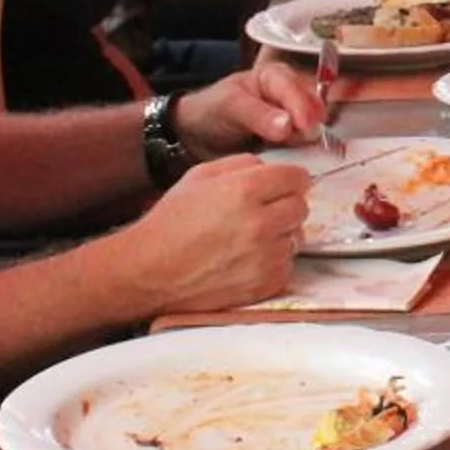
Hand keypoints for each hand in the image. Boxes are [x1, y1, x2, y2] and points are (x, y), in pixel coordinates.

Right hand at [119, 154, 311, 314]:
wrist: (148, 272)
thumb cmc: (171, 221)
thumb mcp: (200, 176)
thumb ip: (241, 165)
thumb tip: (271, 169)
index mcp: (245, 190)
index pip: (297, 178)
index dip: (290, 179)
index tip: (283, 185)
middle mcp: (260, 223)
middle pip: (301, 207)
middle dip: (286, 205)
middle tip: (263, 211)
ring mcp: (264, 257)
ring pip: (296, 236)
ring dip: (280, 234)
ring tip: (250, 238)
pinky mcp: (265, 284)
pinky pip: (286, 265)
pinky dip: (273, 261)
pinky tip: (247, 259)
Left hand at [177, 57, 325, 158]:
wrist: (198, 137)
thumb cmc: (212, 111)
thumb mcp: (230, 106)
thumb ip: (258, 114)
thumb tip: (288, 125)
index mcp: (276, 77)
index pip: (296, 90)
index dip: (303, 108)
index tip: (304, 128)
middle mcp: (291, 95)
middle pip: (314, 108)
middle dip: (312, 125)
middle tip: (306, 142)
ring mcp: (295, 120)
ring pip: (316, 128)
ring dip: (312, 141)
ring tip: (303, 153)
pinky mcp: (293, 142)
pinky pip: (308, 147)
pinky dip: (307, 154)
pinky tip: (302, 161)